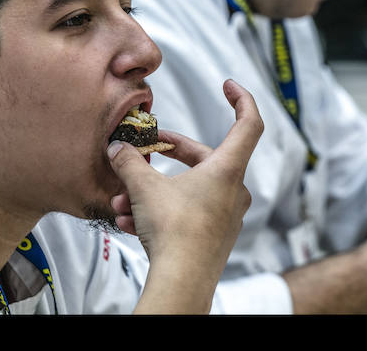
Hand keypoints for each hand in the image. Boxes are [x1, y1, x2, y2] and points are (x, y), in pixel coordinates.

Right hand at [106, 79, 262, 312]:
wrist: (181, 283)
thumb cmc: (173, 231)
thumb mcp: (143, 186)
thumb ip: (129, 162)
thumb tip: (117, 148)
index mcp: (227, 169)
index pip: (249, 123)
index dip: (240, 98)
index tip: (227, 84)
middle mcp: (233, 190)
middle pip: (204, 157)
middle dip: (168, 153)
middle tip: (145, 149)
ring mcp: (226, 215)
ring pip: (187, 188)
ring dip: (154, 189)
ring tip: (123, 199)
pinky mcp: (214, 236)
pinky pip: (185, 212)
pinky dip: (159, 210)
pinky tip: (129, 220)